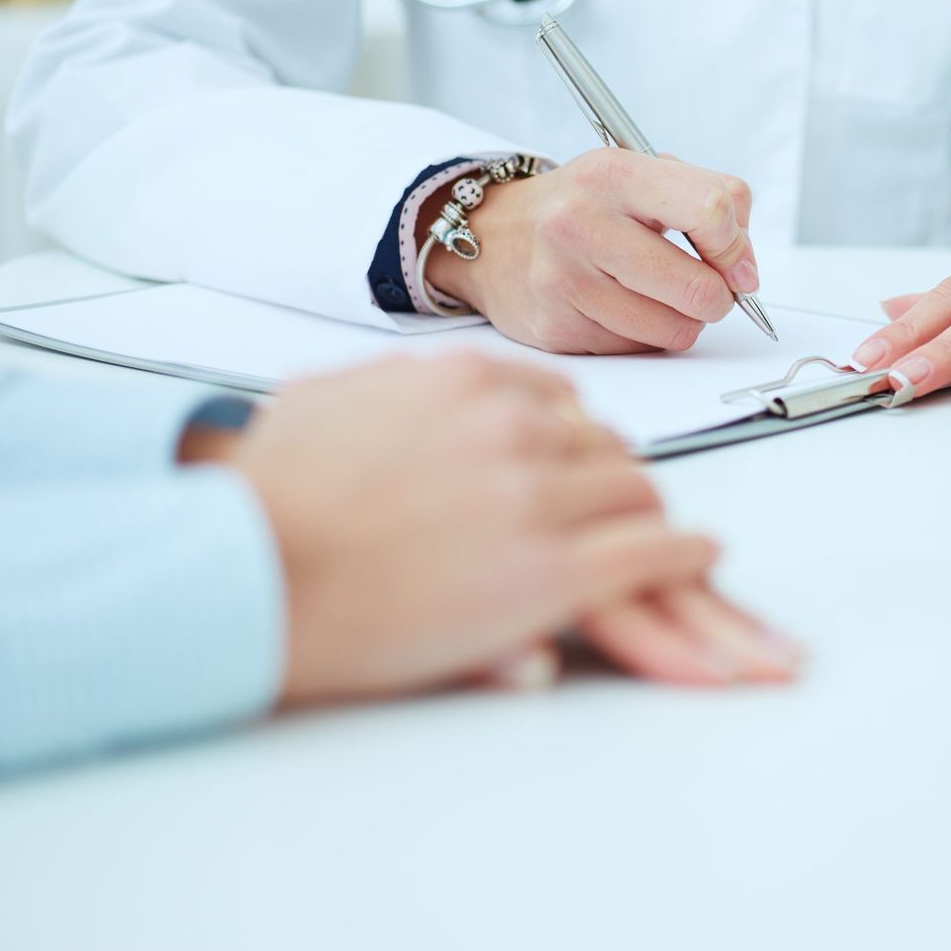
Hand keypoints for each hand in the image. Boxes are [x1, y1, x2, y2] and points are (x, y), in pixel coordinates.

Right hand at [208, 352, 794, 704]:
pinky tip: (703, 557)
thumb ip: (385, 395)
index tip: (576, 461)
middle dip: (613, 478)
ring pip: (636, 491)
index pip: (554, 399)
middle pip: (604, 445)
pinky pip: (654, 550)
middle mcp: (513, 425)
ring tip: (672, 537)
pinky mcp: (552, 569)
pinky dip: (686, 554)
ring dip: (651, 515)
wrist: (247, 570)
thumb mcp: (322, 406)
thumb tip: (405, 401)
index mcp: (464, 380)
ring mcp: (538, 496)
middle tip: (625, 508)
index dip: (570, 437)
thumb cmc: (263, 500)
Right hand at [427, 149, 759, 354]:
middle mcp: (580, 224)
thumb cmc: (580, 206)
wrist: (491, 236)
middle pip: (699, 288)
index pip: (712, 211)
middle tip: (701, 286)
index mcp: (613, 175)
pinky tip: (619, 309)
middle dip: (715, 296)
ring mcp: (563, 280)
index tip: (734, 261)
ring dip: (681, 320)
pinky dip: (643, 335)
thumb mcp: (638, 175)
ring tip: (656, 295)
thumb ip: (707, 202)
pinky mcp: (555, 328)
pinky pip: (639, 349)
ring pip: (675, 330)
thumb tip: (745, 270)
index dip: (736, 246)